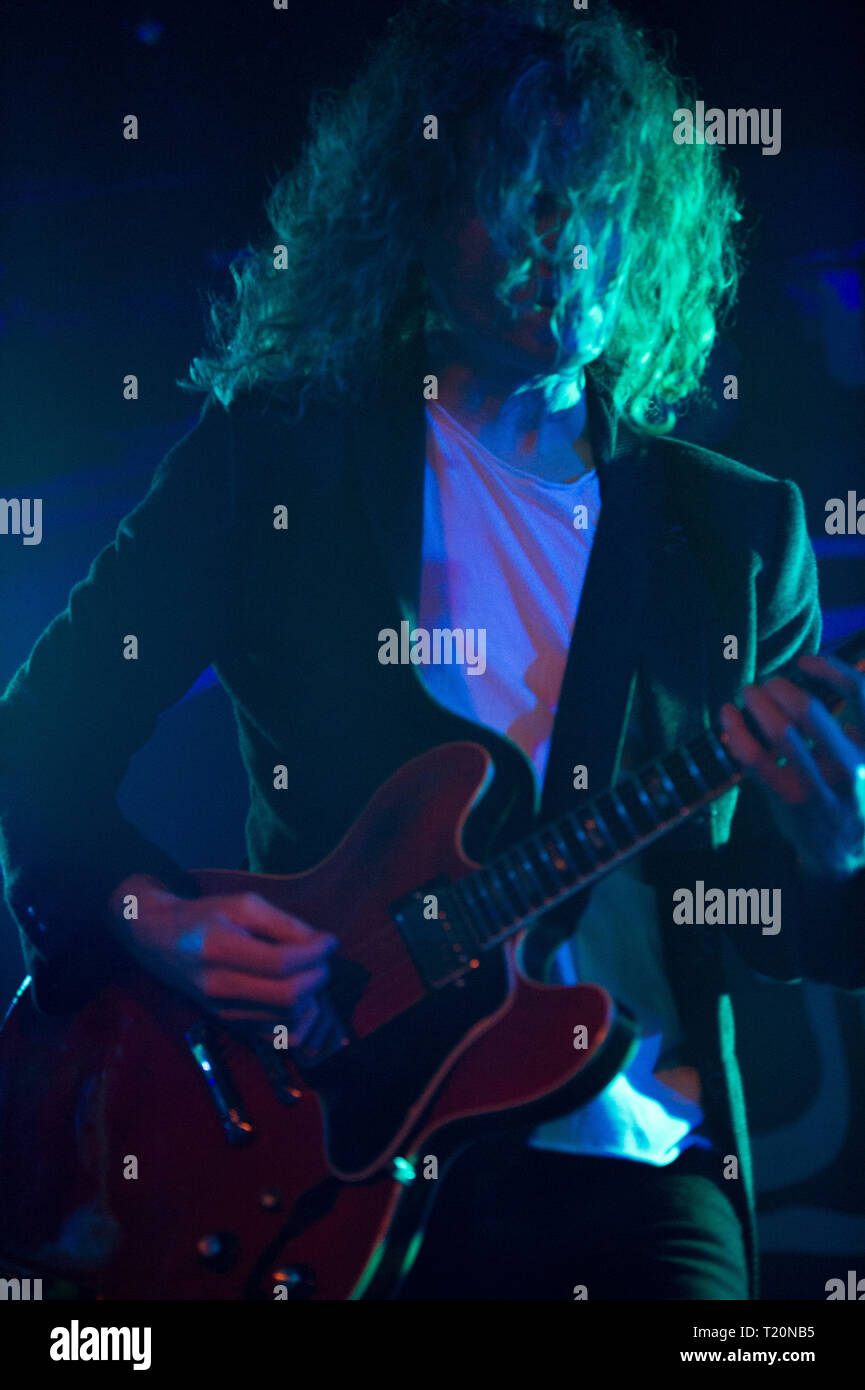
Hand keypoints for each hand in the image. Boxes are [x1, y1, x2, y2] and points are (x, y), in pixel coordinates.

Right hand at [108, 874, 336, 1041]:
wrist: (160, 941)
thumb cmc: (205, 917)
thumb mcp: (243, 905)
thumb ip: (284, 924)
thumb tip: (322, 943)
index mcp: (218, 948)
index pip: (280, 963)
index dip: (314, 953)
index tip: (329, 940)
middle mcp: (218, 986)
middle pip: (287, 996)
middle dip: (317, 976)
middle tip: (321, 958)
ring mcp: (222, 1011)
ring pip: (287, 1018)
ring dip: (311, 997)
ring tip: (309, 972)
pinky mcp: (229, 1025)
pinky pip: (277, 1035)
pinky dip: (299, 1019)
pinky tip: (299, 996)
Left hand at [719, 654, 864, 879]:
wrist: (842, 853)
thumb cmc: (851, 794)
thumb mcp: (864, 759)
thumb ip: (856, 726)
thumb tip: (828, 675)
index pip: (860, 693)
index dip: (831, 669)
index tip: (806, 661)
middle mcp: (854, 767)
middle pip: (812, 711)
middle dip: (783, 688)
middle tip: (769, 682)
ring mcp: (820, 786)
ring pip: (781, 733)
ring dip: (759, 704)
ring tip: (749, 692)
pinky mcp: (789, 800)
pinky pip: (756, 760)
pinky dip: (737, 733)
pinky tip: (727, 717)